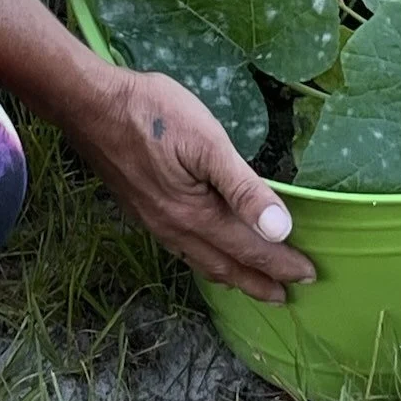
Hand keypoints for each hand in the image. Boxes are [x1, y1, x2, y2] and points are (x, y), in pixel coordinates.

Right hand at [64, 67, 315, 304]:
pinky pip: (181, 248)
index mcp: (195, 214)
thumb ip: (243, 187)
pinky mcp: (140, 208)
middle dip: (258, 281)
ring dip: (231, 275)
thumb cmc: (153, 114)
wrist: (90, 105)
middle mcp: (174, 228)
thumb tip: (280, 228)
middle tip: (287, 295)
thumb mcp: (206, 141)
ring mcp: (154, 221)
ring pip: (201, 260)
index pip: (249, 248)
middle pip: (225, 265)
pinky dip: (203, 260)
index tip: (310, 275)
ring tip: (250, 283)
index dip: (281, 263)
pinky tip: (203, 251)